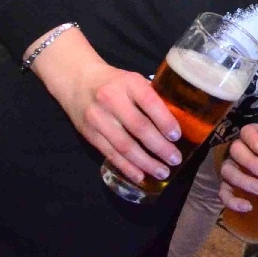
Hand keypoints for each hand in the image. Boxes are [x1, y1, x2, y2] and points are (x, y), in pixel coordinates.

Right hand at [28, 27, 181, 183]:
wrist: (77, 80)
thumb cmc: (116, 82)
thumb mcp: (134, 80)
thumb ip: (152, 97)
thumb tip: (180, 120)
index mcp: (129, 82)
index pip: (150, 102)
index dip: (165, 121)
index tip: (177, 136)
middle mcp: (111, 99)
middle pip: (139, 127)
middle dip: (160, 147)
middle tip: (175, 159)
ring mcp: (98, 118)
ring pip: (124, 145)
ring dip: (145, 162)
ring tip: (162, 172)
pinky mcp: (89, 134)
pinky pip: (110, 154)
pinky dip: (127, 167)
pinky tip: (140, 176)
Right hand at [218, 123, 257, 212]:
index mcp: (255, 138)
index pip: (247, 131)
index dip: (251, 137)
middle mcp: (240, 151)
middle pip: (236, 149)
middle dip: (251, 162)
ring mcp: (231, 168)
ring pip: (227, 170)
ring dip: (243, 180)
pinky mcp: (226, 186)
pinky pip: (222, 192)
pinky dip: (232, 200)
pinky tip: (246, 206)